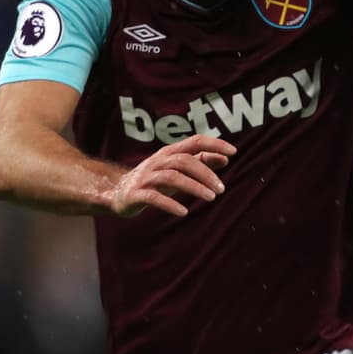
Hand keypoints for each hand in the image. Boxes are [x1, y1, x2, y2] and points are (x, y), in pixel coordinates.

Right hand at [109, 135, 236, 217]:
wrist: (118, 193)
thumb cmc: (155, 179)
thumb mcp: (178, 169)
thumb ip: (200, 161)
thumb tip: (226, 158)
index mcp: (169, 152)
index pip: (194, 141)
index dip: (214, 144)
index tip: (233, 152)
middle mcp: (157, 161)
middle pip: (184, 161)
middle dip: (206, 173)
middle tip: (222, 188)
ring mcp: (146, 177)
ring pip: (172, 177)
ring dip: (194, 187)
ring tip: (211, 198)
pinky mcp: (136, 194)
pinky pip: (154, 197)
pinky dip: (170, 204)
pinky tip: (183, 212)